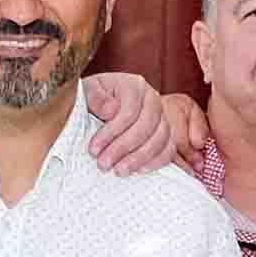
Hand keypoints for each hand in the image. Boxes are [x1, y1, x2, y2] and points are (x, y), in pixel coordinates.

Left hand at [78, 74, 195, 176]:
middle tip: (104, 164)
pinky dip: (156, 162)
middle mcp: (152, 99)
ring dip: (139, 158)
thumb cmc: (93, 99)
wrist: (100, 106)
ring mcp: (162, 116)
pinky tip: (138, 171)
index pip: (129, 111)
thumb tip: (110, 110)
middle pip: (146, 126)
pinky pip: (169, 149)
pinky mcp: (166, 134)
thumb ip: (95, 97)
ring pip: (160, 139)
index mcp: (134, 85)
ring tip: (119, 171)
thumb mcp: (86, 92)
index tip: (93, 149)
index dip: (112, 133)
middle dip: (123, 148)